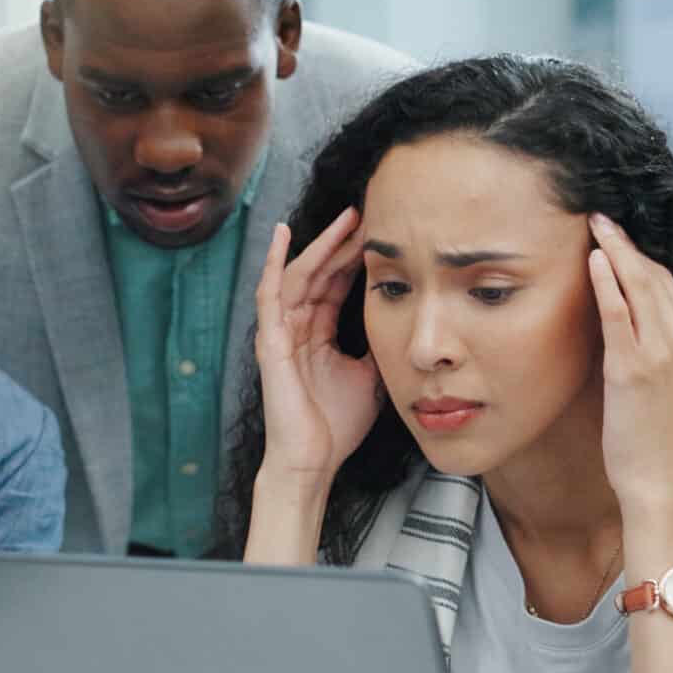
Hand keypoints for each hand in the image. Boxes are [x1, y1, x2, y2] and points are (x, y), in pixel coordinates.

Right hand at [253, 210, 381, 480]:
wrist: (314, 460)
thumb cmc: (337, 423)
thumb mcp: (370, 374)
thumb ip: (376, 345)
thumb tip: (403, 321)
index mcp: (318, 333)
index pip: (336, 283)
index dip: (355, 257)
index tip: (381, 233)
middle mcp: (297, 327)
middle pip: (320, 272)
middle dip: (342, 242)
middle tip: (367, 212)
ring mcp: (281, 332)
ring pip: (300, 275)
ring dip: (321, 245)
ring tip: (344, 218)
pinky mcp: (270, 341)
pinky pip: (270, 294)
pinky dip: (274, 263)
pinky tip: (282, 235)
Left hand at [586, 214, 672, 513]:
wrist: (661, 476)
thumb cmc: (657, 431)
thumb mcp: (667, 375)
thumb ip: (653, 339)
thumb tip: (621, 308)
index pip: (666, 280)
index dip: (637, 254)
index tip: (614, 233)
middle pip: (653, 274)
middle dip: (625, 242)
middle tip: (598, 217)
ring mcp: (663, 350)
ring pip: (640, 285)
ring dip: (615, 250)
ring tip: (592, 226)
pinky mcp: (635, 367)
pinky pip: (620, 312)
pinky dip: (608, 282)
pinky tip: (594, 259)